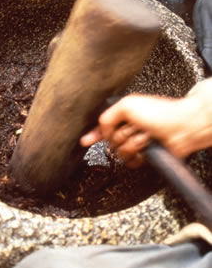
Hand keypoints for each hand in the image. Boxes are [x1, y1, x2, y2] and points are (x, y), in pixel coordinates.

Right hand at [79, 94, 211, 166]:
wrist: (183, 127)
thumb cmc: (161, 112)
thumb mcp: (126, 105)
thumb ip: (106, 117)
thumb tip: (102, 131)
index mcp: (125, 115)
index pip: (103, 126)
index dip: (93, 134)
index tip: (85, 141)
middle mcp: (130, 129)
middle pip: (110, 141)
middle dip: (120, 135)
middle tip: (134, 129)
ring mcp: (138, 143)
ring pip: (120, 152)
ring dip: (132, 144)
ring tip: (146, 137)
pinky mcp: (145, 156)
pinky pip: (131, 162)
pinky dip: (138, 155)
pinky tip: (146, 148)